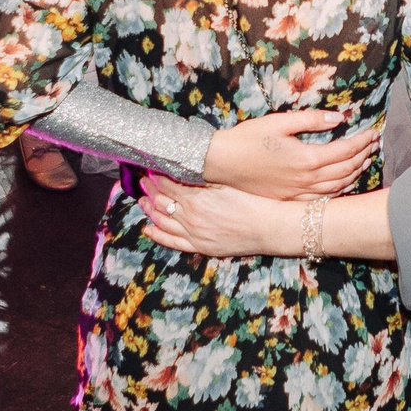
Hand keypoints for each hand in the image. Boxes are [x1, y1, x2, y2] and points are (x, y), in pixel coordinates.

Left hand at [138, 173, 299, 257]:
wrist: (268, 227)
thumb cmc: (252, 201)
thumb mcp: (226, 183)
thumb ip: (203, 177)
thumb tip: (185, 166)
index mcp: (196, 197)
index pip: (167, 182)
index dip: (156, 173)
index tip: (150, 165)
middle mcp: (190, 216)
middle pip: (161, 200)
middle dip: (149, 188)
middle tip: (142, 179)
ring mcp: (193, 233)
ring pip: (162, 220)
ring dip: (150, 209)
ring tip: (142, 200)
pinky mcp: (199, 246)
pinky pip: (172, 242)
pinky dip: (157, 235)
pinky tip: (148, 229)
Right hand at [205, 106, 379, 199]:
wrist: (221, 163)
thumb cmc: (248, 138)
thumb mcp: (280, 122)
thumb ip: (312, 120)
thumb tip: (339, 117)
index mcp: (307, 159)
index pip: (345, 150)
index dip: (362, 141)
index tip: (373, 132)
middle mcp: (307, 180)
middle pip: (345, 169)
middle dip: (363, 156)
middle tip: (374, 145)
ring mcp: (298, 193)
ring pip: (337, 186)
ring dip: (354, 174)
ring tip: (365, 162)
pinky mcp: (289, 199)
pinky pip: (322, 199)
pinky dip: (338, 190)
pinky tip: (343, 184)